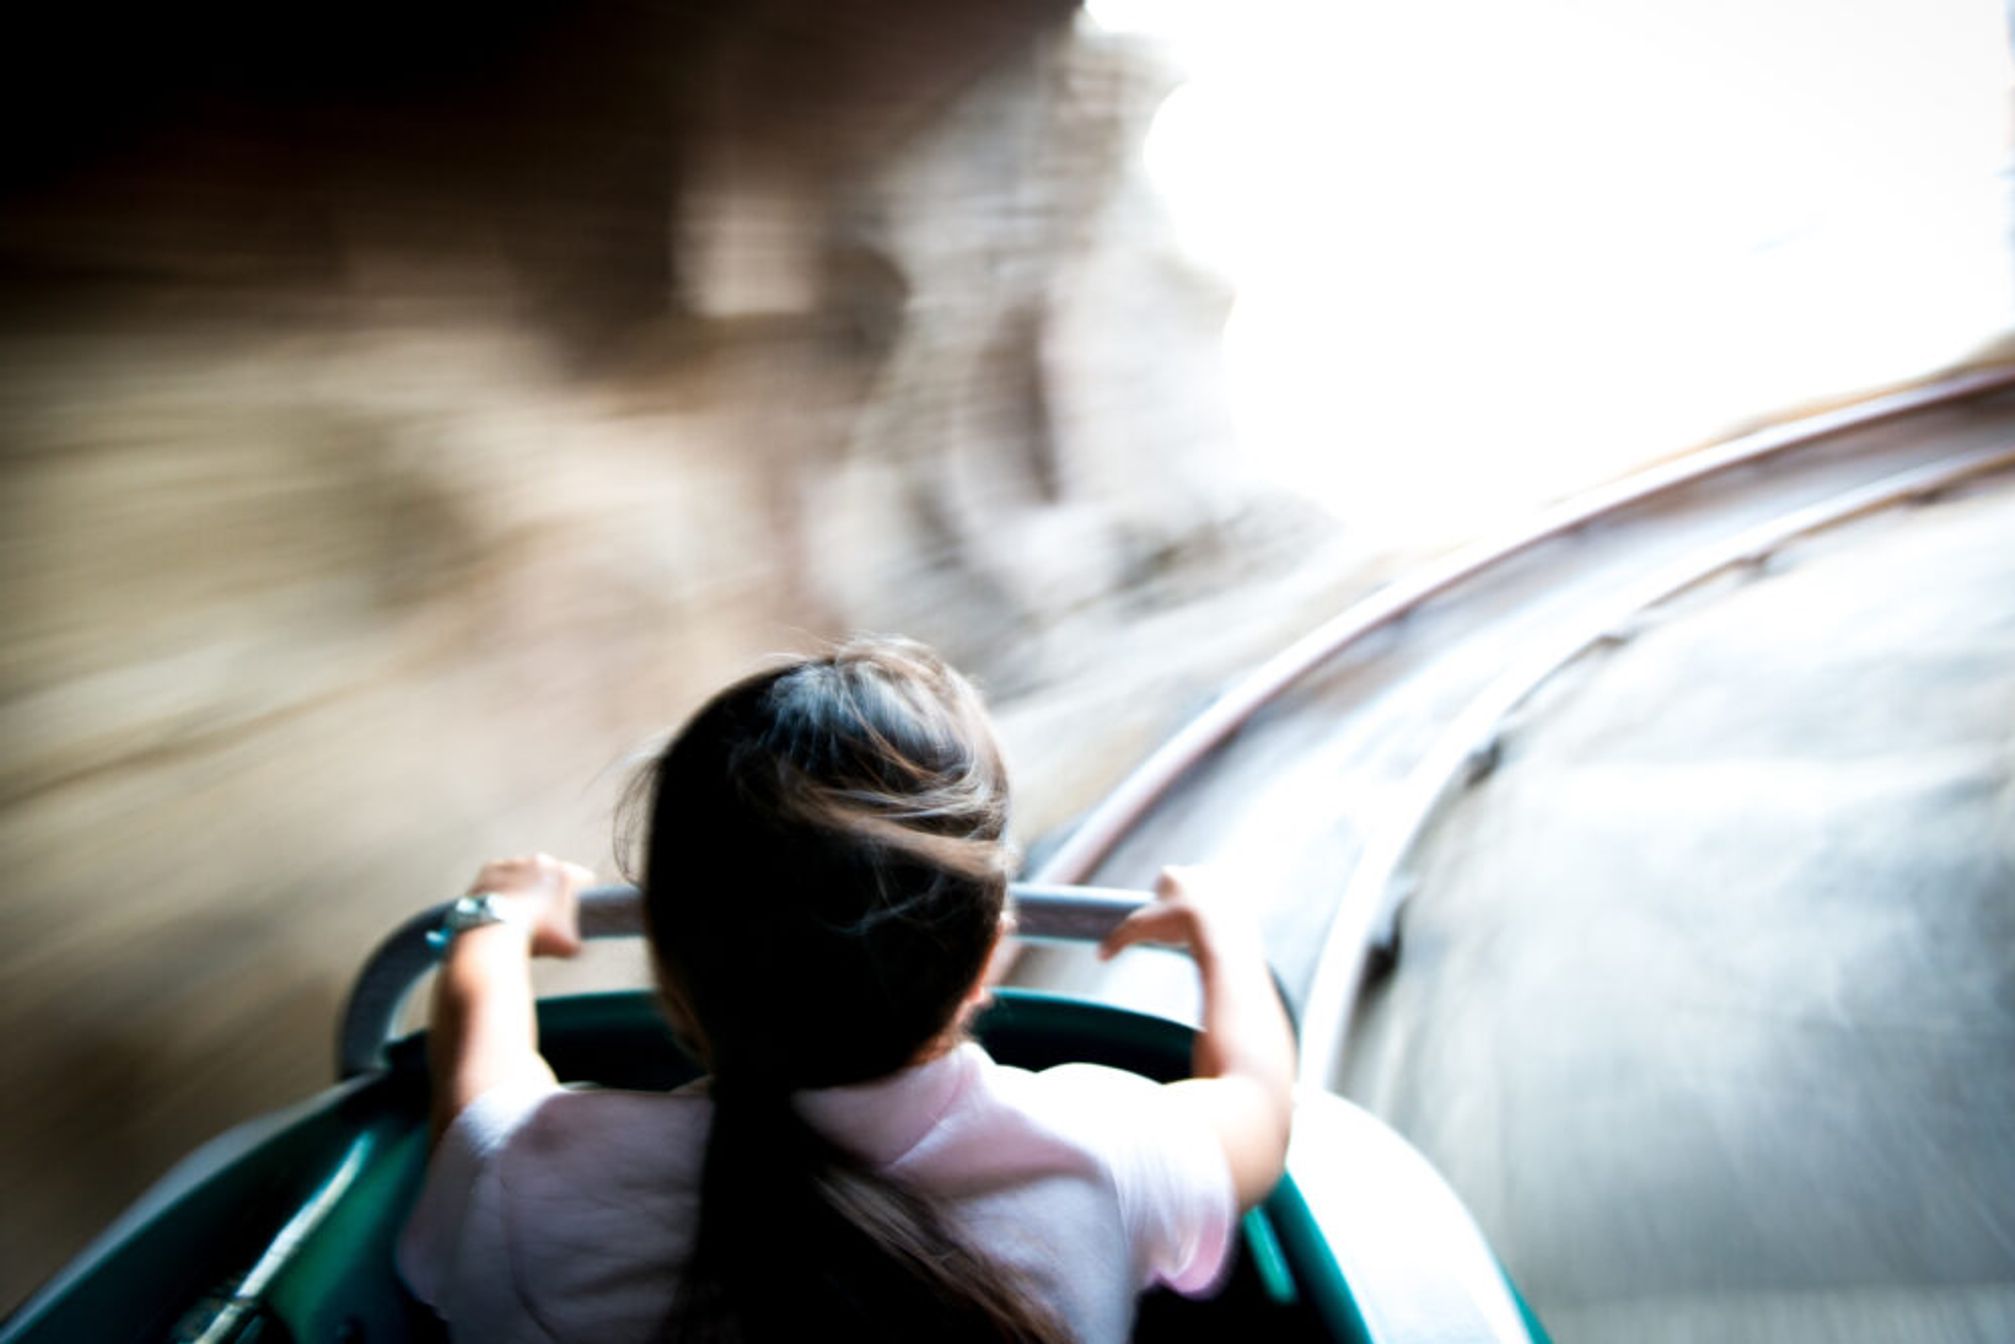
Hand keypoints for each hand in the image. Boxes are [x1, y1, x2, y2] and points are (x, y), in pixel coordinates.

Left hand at [464, 853, 589, 957]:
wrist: (496, 933)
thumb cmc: (536, 937)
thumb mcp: (569, 946)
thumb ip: (577, 938)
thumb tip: (575, 943)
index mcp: (566, 875)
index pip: (584, 878)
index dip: (581, 894)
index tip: (574, 908)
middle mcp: (542, 862)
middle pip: (552, 874)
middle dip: (549, 889)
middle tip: (543, 914)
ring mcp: (515, 864)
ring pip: (524, 872)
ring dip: (524, 886)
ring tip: (517, 912)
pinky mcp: (491, 869)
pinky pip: (500, 875)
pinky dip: (500, 886)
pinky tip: (499, 904)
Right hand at [1097, 865, 1254, 962]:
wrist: (1219, 933)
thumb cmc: (1177, 928)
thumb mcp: (1140, 932)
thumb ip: (1118, 940)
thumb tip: (1099, 956)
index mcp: (1173, 873)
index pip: (1163, 883)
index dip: (1161, 903)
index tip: (1165, 920)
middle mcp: (1198, 871)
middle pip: (1187, 888)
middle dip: (1184, 904)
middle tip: (1184, 928)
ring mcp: (1222, 881)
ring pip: (1210, 896)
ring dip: (1206, 910)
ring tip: (1203, 932)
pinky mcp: (1242, 895)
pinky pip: (1232, 907)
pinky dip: (1227, 919)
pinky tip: (1222, 933)